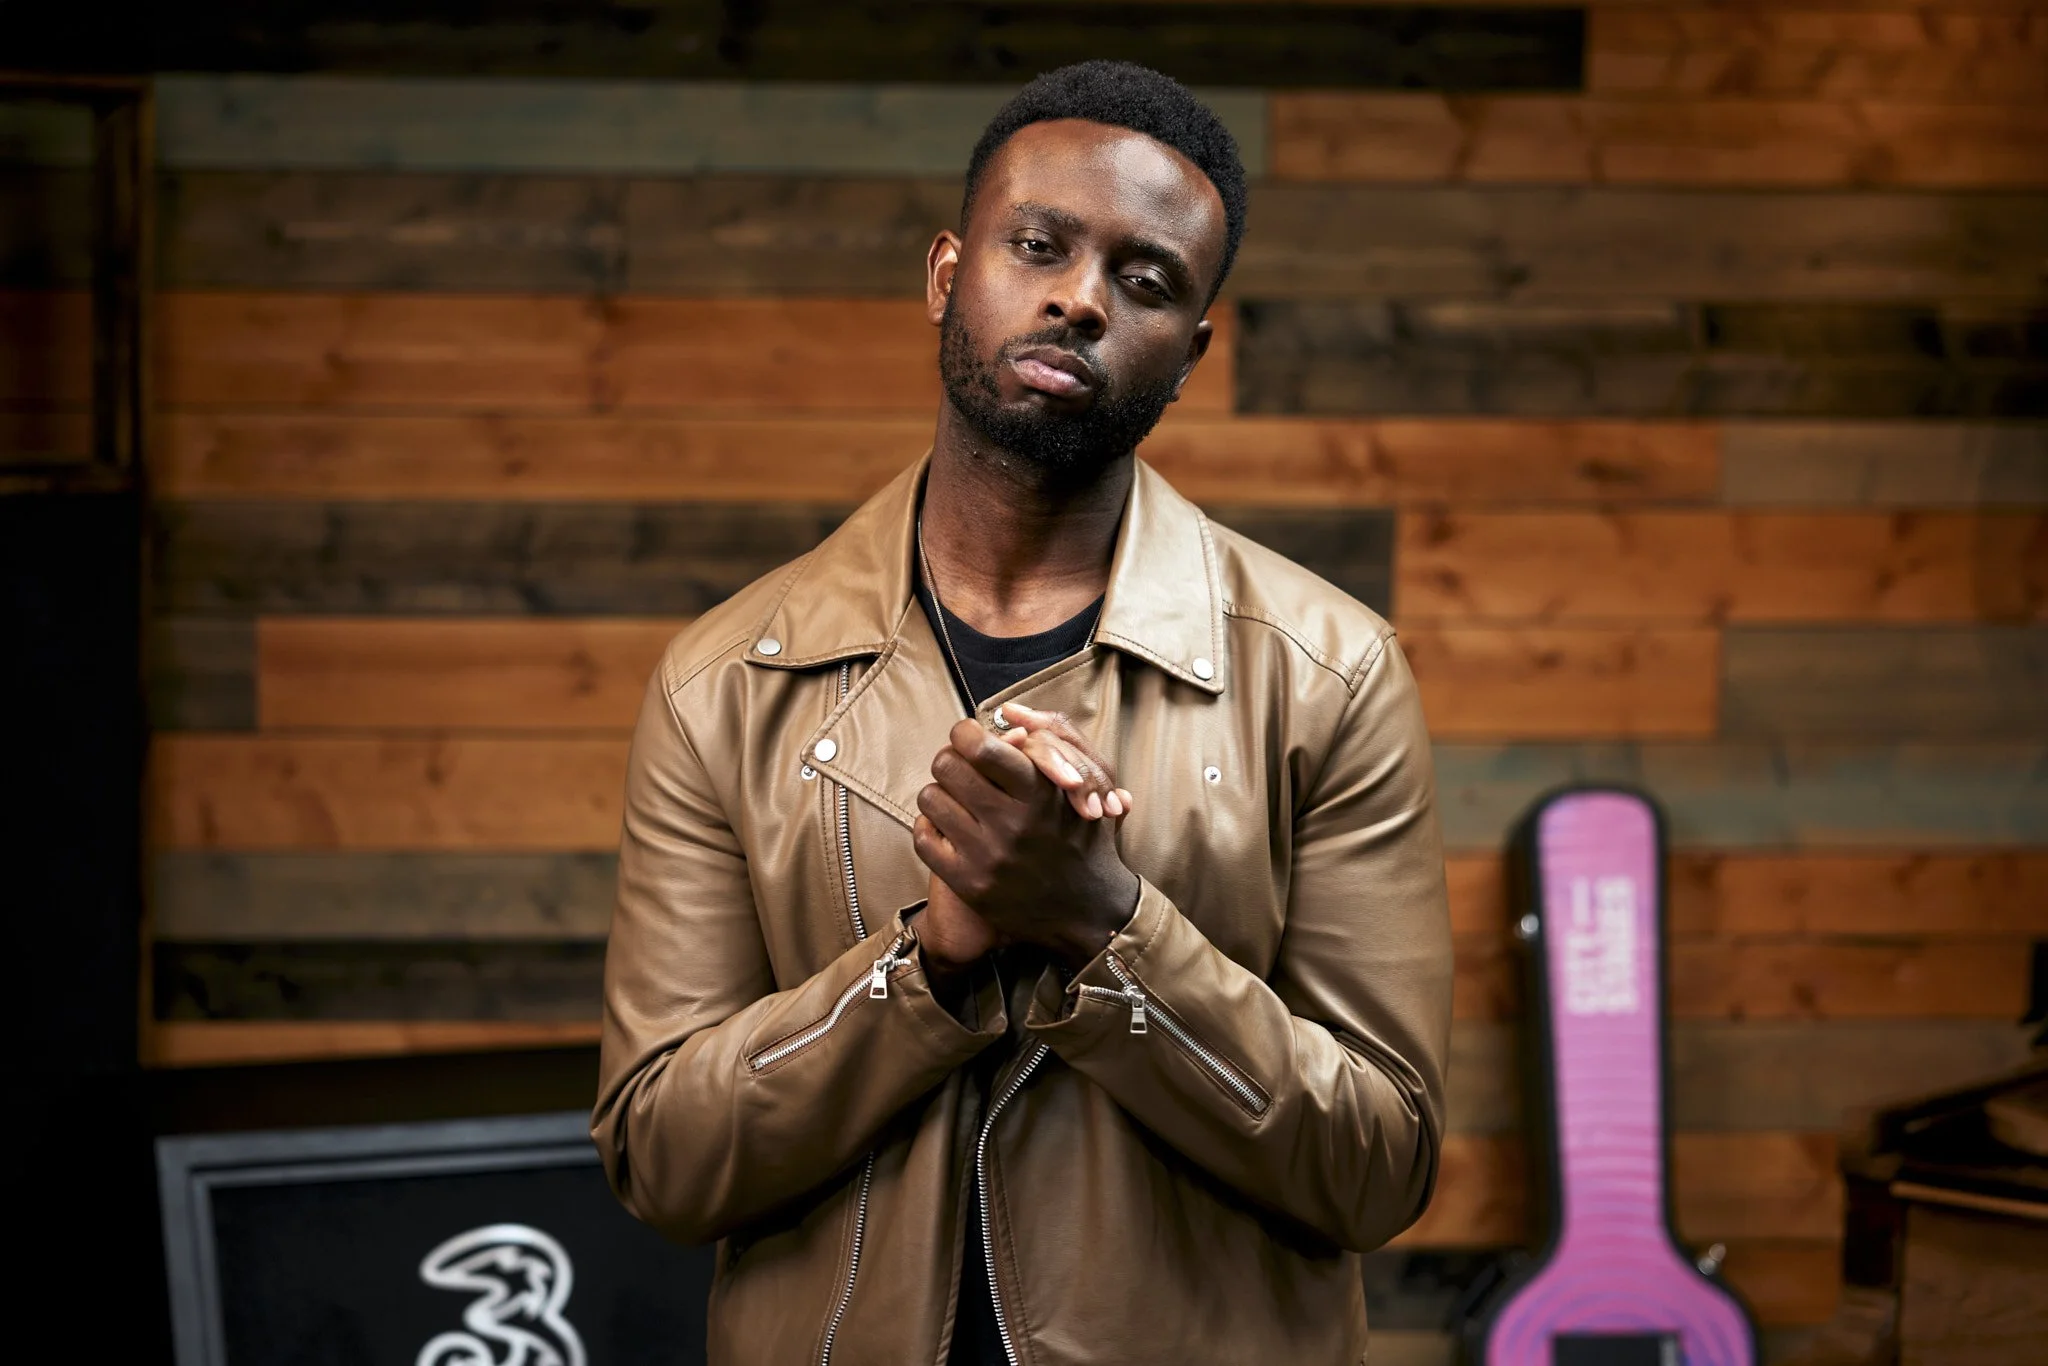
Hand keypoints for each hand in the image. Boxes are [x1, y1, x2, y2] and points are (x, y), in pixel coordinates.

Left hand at [913, 714, 1139, 966]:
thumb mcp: (1078, 793)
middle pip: (946, 766)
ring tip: (956, 802)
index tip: (968, 738)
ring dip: (940, 795)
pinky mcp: (968, 884)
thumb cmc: (1082, 842)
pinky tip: (948, 829)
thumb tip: (1009, 725)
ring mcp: (987, 856)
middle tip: (960, 770)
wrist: (1090, 911)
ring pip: (930, 798)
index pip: (979, 746)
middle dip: (951, 761)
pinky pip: (924, 838)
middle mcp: (1012, 824)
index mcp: (1040, 793)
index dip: (965, 734)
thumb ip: (1044, 755)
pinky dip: (930, 828)